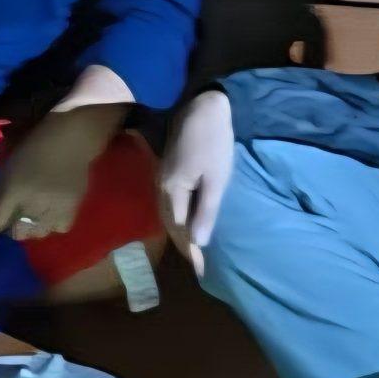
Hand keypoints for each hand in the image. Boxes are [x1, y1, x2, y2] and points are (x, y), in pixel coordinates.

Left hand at [0, 109, 111, 240]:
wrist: (67, 142)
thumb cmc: (31, 150)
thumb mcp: (5, 168)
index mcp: (13, 191)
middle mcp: (32, 205)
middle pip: (17, 234)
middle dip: (13, 227)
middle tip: (16, 216)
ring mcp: (54, 210)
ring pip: (38, 234)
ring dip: (33, 227)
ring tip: (35, 214)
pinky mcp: (72, 210)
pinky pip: (59, 228)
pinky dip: (53, 224)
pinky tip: (52, 212)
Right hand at [156, 90, 234, 279]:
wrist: (202, 104)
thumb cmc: (214, 140)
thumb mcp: (217, 177)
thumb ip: (206, 210)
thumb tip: (198, 243)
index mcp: (172, 190)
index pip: (180, 230)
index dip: (192, 253)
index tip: (202, 273)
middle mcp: (161, 186)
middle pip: (170, 224)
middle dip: (184, 247)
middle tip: (199, 267)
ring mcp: (162, 176)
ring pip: (168, 214)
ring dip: (180, 233)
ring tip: (194, 249)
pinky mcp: (167, 169)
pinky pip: (170, 202)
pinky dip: (178, 217)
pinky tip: (187, 221)